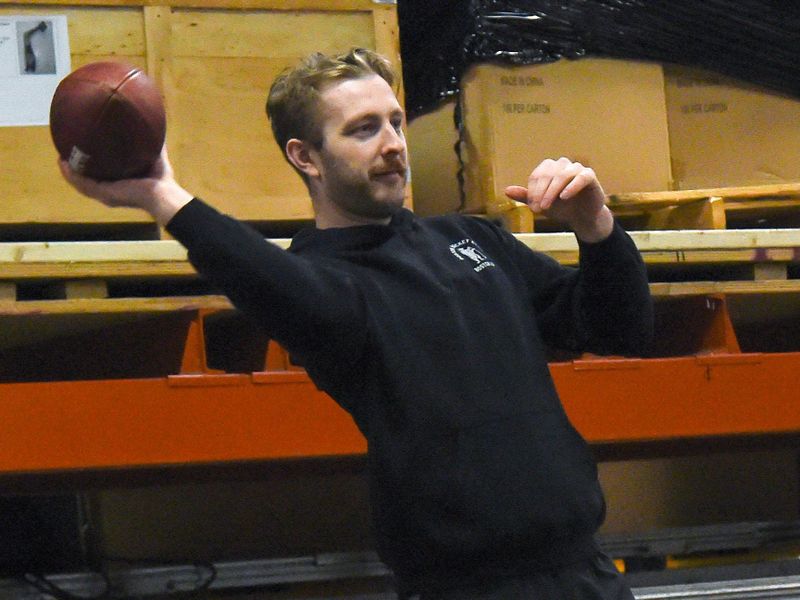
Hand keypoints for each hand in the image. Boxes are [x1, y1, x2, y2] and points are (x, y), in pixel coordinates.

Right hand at [58, 145, 193, 225]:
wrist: (163, 194)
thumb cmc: (161, 180)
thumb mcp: (153, 155)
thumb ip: (152, 140)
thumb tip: (155, 121)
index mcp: (119, 184)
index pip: (100, 176)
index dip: (90, 166)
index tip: (82, 152)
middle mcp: (110, 191)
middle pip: (86, 181)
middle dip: (76, 169)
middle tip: (66, 156)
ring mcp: (105, 194)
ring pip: (80, 183)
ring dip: (69, 172)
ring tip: (60, 159)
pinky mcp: (103, 194)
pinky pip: (82, 185)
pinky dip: (72, 176)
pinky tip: (64, 164)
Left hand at [504, 157, 612, 242]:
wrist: (582, 218)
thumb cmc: (561, 208)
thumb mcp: (541, 204)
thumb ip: (526, 197)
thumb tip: (506, 190)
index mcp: (549, 168)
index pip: (537, 176)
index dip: (532, 191)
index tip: (532, 207)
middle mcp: (562, 165)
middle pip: (547, 174)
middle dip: (540, 193)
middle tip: (537, 209)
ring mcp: (577, 169)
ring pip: (562, 175)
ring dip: (552, 191)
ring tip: (547, 206)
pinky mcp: (589, 176)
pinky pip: (581, 177)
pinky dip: (572, 186)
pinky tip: (564, 197)